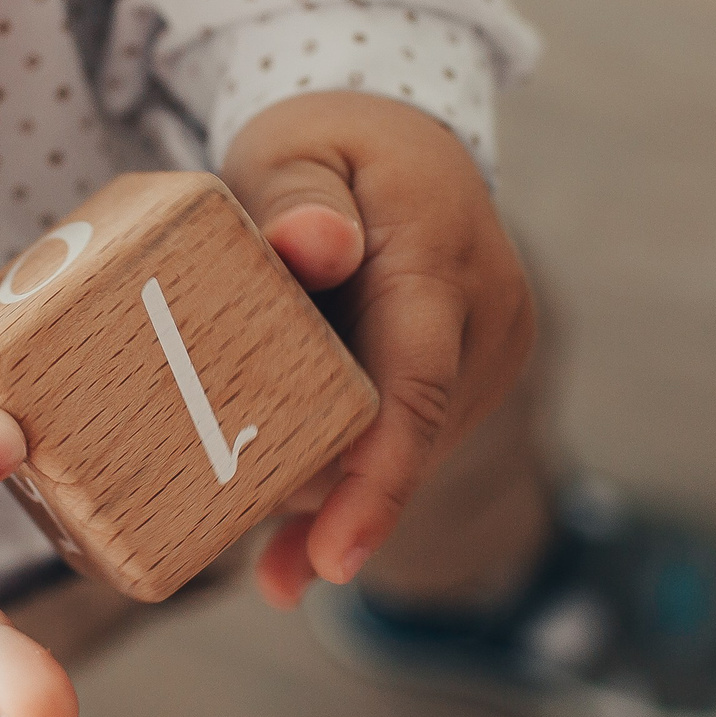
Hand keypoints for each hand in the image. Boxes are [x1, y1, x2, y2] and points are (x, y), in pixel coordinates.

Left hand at [221, 91, 536, 606]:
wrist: (403, 147)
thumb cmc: (328, 149)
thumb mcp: (292, 147)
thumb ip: (294, 194)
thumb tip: (314, 247)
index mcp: (441, 255)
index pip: (416, 383)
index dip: (378, 477)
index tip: (336, 555)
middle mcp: (488, 316)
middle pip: (400, 436)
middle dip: (321, 489)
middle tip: (225, 519)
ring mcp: (490, 355)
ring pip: (404, 452)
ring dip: (329, 489)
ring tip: (243, 518)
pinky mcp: (474, 382)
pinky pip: (411, 450)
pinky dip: (349, 499)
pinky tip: (290, 569)